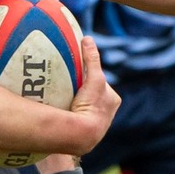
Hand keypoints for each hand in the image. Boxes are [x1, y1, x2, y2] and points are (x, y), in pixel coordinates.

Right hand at [66, 37, 120, 153]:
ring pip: (85, 109)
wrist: (84, 134)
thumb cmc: (92, 105)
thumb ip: (91, 60)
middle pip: (92, 96)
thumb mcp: (94, 78)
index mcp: (113, 100)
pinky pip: (77, 120)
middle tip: (68, 88)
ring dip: (75, 105)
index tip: (76, 75)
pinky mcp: (86, 134)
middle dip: (82, 92)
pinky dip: (71, 117)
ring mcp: (97, 125)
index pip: (99, 83)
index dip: (88, 78)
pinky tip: (62, 115)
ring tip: (63, 101)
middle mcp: (108, 113)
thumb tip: (87, 39)